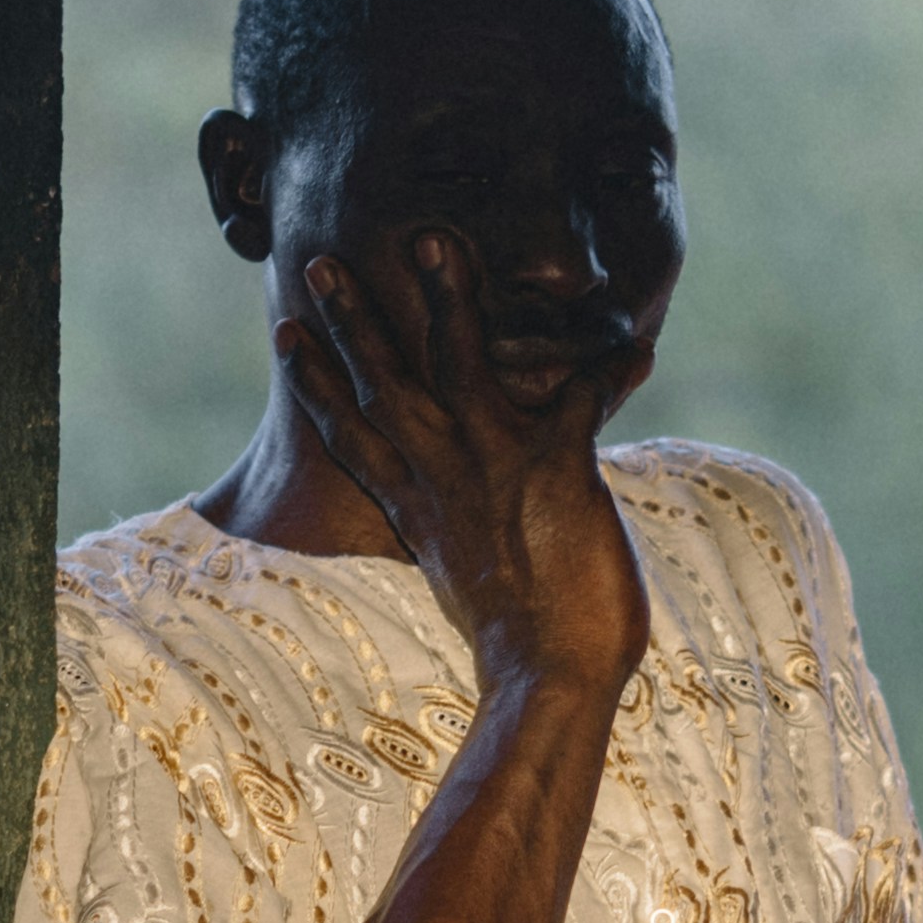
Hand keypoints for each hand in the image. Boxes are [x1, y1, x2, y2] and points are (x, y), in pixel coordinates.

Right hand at [277, 237, 650, 708]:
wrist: (548, 682)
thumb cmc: (519, 646)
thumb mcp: (466, 578)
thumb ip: (459, 530)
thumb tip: (460, 521)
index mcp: (419, 507)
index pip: (354, 436)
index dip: (318, 383)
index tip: (287, 336)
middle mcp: (443, 479)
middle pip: (384, 387)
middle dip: (353, 323)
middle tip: (319, 264)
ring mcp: (492, 469)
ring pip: (457, 366)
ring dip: (444, 300)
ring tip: (433, 240)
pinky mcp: (552, 469)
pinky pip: (579, 398)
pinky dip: (608, 369)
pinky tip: (635, 342)